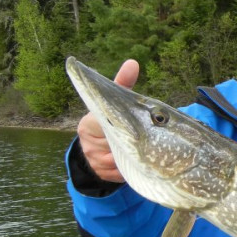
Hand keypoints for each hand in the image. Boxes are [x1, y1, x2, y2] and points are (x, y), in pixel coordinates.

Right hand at [76, 60, 138, 182]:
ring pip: (120, 161)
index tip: (136, 128)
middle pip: (117, 145)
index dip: (123, 128)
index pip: (107, 126)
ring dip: (133, 158)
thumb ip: (122, 84)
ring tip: (145, 153)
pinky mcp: (101, 174)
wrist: (96, 149)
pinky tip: (139, 165)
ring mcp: (93, 160)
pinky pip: (121, 174)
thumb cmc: (109, 121)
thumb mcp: (113, 103)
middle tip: (148, 141)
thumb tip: (132, 62)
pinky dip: (131, 169)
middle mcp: (88, 143)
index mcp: (89, 124)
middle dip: (131, 144)